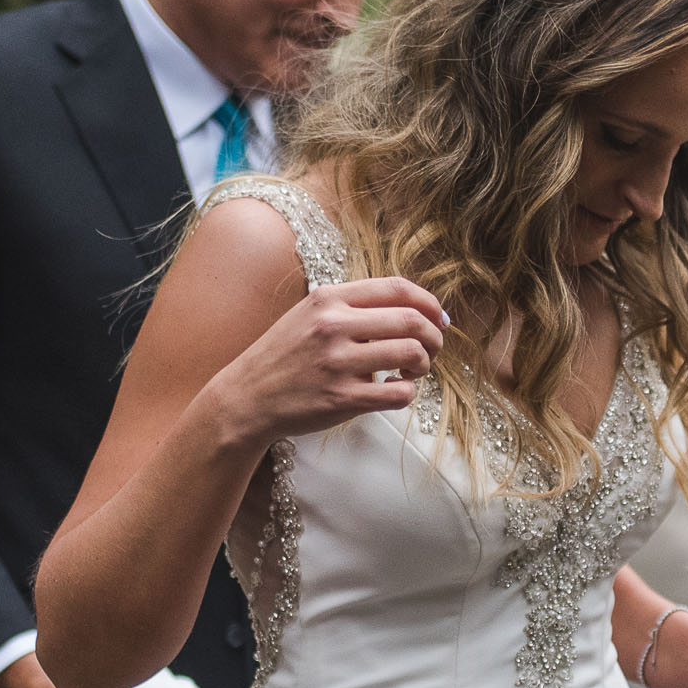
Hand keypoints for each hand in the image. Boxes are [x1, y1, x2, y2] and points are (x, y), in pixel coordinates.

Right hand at [213, 276, 450, 447]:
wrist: (247, 397)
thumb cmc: (285, 355)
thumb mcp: (310, 314)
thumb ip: (353, 307)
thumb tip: (412, 309)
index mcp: (329, 298)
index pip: (398, 288)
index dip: (430, 303)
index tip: (440, 319)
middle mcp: (334, 325)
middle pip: (413, 321)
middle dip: (434, 337)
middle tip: (432, 350)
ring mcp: (338, 363)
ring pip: (412, 355)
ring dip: (423, 365)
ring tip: (410, 371)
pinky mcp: (342, 398)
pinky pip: (399, 394)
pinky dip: (407, 392)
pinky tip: (394, 390)